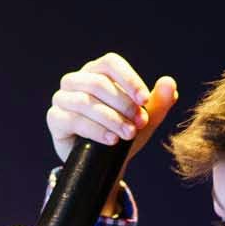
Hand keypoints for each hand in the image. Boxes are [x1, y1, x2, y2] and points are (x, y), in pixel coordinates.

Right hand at [48, 52, 179, 165]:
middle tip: (141, 122)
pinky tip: (112, 140)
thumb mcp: (145, 119)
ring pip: (85, 101)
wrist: (103, 162)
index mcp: (97, 71)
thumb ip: (159, 102)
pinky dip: (96, 130)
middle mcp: (76, 80)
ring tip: (129, 133)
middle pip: (98, 82)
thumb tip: (169, 83)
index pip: (110, 63)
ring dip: (111, 118)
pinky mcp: (55, 118)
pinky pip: (74, 120)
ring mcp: (62, 98)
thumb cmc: (123, 132)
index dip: (128, 79)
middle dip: (123, 104)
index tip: (145, 100)